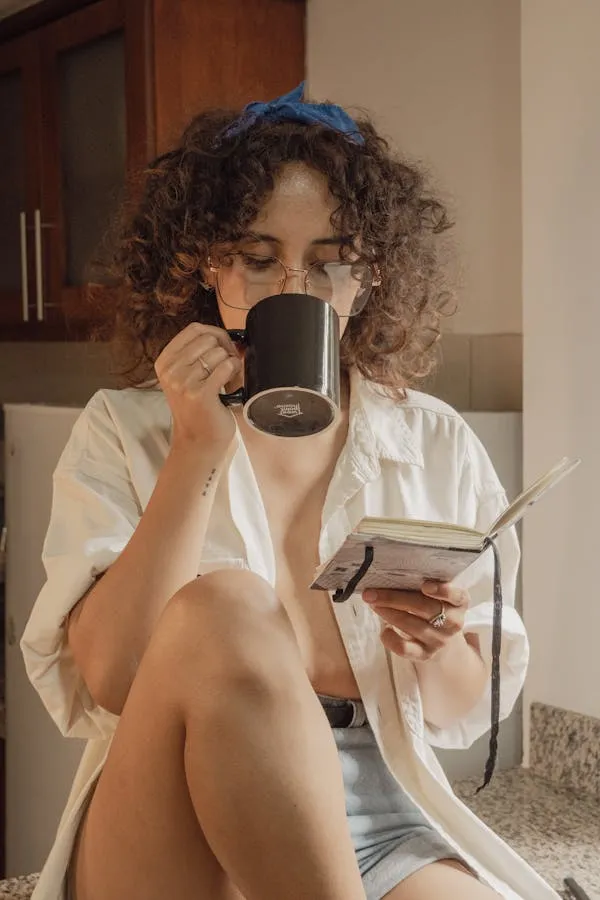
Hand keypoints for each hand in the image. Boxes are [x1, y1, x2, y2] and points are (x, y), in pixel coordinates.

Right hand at [155, 322, 242, 451]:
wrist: (199, 441)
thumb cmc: (198, 408)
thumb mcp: (188, 376)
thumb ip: (201, 353)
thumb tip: (230, 335)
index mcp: (165, 361)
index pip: (194, 329)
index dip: (215, 334)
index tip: (222, 349)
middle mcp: (170, 370)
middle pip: (208, 339)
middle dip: (225, 351)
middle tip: (224, 370)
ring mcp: (183, 382)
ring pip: (219, 353)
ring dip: (230, 364)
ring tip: (225, 381)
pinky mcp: (200, 394)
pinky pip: (226, 367)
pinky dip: (234, 373)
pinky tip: (229, 385)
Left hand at [362, 582, 468, 661]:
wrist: (442, 640)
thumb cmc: (432, 607)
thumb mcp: (435, 595)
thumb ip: (421, 585)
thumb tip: (387, 575)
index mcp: (459, 602)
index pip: (457, 596)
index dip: (443, 591)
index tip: (425, 585)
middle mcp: (453, 622)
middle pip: (425, 608)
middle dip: (395, 598)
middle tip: (372, 592)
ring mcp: (440, 640)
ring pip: (413, 626)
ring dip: (389, 613)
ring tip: (372, 604)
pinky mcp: (426, 655)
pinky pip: (405, 649)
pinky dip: (391, 639)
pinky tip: (384, 629)